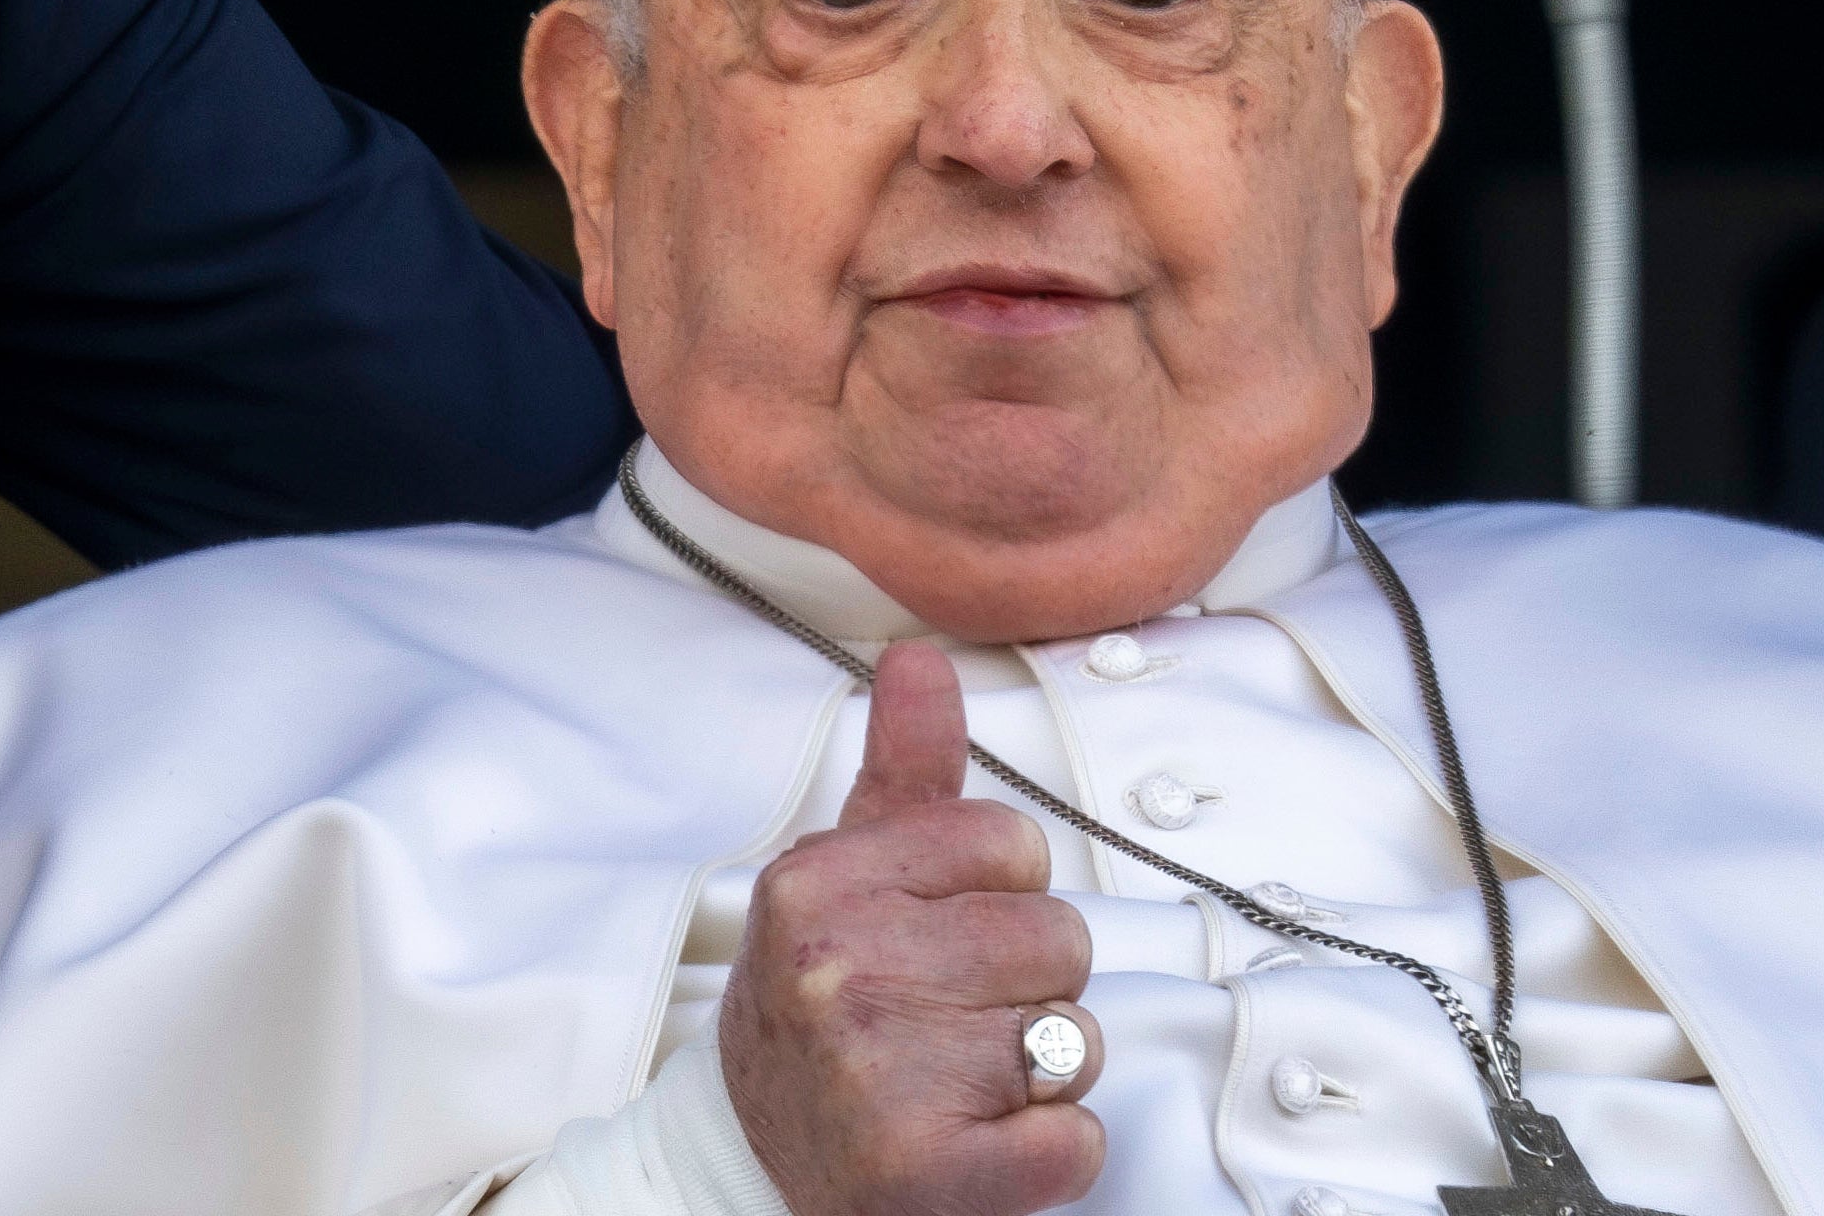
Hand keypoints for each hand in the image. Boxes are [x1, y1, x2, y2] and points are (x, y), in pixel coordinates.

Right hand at [718, 643, 1104, 1215]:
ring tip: (960, 1081)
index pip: (1014, 843)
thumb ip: (900, 768)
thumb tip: (920, 658)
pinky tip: (985, 1142)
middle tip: (949, 1018)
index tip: (941, 934)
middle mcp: (843, 972)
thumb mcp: (841, 878)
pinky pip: (1072, 1144)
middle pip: (1058, 939)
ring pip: (1078, 1039)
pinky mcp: (926, 1174)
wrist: (746, 1164)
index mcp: (821, 884)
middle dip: (1025, 985)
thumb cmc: (811, 1015)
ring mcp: (883, 1076)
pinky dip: (1049, 1153)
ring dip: (1040, 1072)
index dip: (1000, 894)